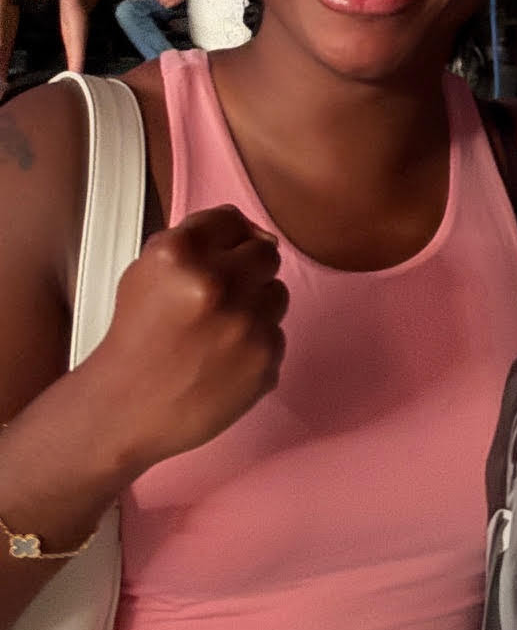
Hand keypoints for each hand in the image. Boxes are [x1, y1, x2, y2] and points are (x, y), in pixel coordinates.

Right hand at [86, 206, 286, 471]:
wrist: (126, 410)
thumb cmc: (135, 339)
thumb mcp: (146, 271)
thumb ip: (195, 239)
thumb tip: (248, 229)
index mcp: (182, 254)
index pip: (232, 219)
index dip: (228, 236)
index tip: (224, 253)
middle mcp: (219, 284)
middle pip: (265, 253)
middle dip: (246, 269)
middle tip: (221, 295)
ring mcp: (248, 324)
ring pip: (277, 293)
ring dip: (256, 305)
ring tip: (219, 329)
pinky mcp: (266, 359)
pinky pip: (277, 334)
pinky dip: (256, 343)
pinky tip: (224, 358)